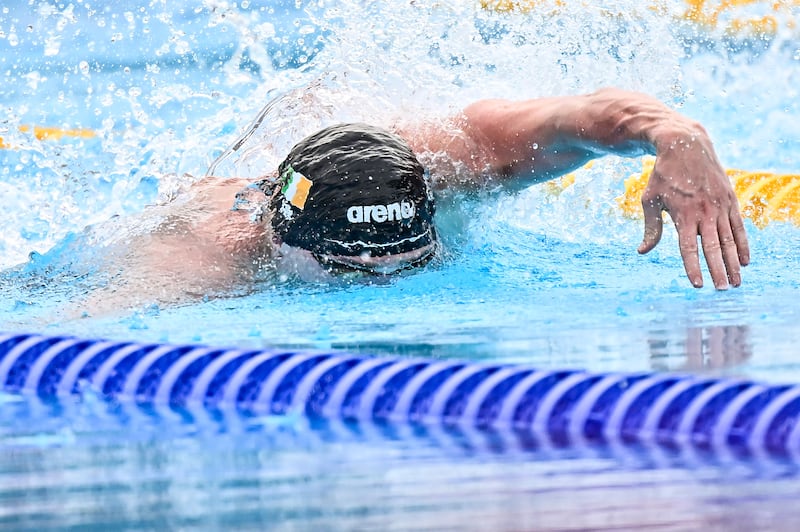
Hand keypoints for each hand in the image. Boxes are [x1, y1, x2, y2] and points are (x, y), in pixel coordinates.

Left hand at [637, 131, 749, 288]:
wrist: (685, 145)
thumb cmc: (662, 176)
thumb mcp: (650, 200)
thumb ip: (651, 228)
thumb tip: (643, 251)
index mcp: (683, 214)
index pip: (689, 248)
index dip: (693, 268)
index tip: (698, 285)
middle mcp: (704, 211)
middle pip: (713, 247)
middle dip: (718, 271)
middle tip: (722, 290)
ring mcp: (720, 205)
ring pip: (729, 239)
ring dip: (733, 262)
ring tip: (735, 282)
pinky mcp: (731, 199)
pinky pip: (739, 227)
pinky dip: (743, 244)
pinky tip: (744, 261)